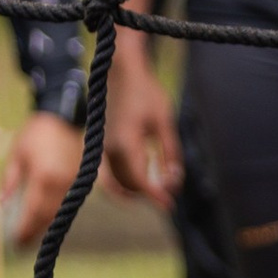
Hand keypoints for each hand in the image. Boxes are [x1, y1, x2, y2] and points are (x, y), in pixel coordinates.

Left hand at [0, 108, 84, 249]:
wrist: (62, 115)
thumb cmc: (35, 133)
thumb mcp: (17, 155)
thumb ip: (9, 181)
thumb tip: (0, 204)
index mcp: (44, 178)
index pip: (34, 211)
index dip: (25, 229)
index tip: (15, 241)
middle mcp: (62, 183)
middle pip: (48, 216)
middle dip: (35, 232)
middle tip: (22, 245)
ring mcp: (73, 182)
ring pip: (60, 211)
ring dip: (46, 225)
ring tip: (32, 236)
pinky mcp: (80, 178)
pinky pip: (67, 202)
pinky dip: (56, 213)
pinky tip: (47, 219)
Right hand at [102, 42, 181, 208]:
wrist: (121, 72)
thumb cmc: (145, 92)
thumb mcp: (164, 122)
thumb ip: (170, 152)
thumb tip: (173, 180)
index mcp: (125, 143)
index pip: (139, 181)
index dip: (155, 196)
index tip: (170, 205)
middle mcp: (110, 150)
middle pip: (129, 185)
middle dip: (150, 192)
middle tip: (171, 192)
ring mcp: (104, 148)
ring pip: (118, 182)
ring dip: (138, 188)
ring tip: (160, 185)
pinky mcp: (103, 145)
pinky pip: (112, 173)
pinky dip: (128, 179)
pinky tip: (146, 170)